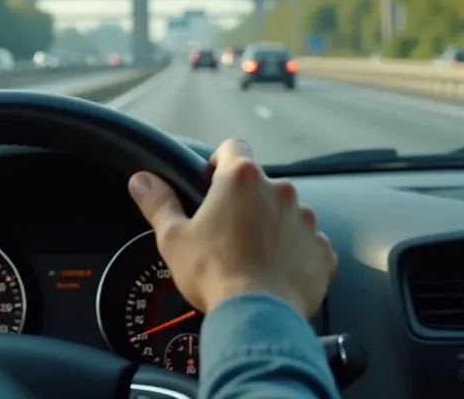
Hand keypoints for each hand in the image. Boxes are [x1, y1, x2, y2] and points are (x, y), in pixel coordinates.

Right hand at [127, 139, 336, 317]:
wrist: (258, 316)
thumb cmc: (214, 274)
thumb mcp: (174, 237)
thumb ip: (158, 202)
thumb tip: (141, 181)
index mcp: (241, 179)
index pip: (233, 147)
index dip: (219, 161)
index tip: (211, 181)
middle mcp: (279, 191)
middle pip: (260, 184)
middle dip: (245, 202)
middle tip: (226, 231)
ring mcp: (305, 219)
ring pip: (286, 212)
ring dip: (272, 226)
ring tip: (252, 255)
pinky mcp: (321, 248)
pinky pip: (306, 243)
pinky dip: (293, 253)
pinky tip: (274, 271)